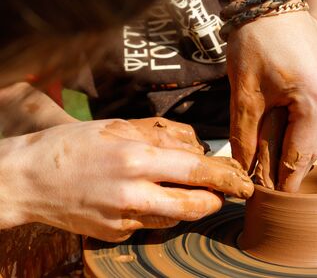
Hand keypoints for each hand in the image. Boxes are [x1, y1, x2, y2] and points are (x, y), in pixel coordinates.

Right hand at [1, 118, 252, 241]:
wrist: (28, 179)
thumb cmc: (73, 146)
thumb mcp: (117, 127)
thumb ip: (159, 136)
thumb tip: (194, 148)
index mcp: (135, 159)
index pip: (195, 171)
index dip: (225, 177)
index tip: (242, 181)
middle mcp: (132, 193)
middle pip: (194, 205)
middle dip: (218, 200)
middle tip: (228, 193)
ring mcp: (123, 218)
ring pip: (176, 218)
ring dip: (192, 206)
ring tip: (193, 193)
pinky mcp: (115, 234)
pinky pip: (151, 224)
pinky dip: (161, 212)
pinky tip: (150, 197)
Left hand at [227, 12, 316, 191]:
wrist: (270, 3)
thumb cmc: (254, 43)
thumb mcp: (244, 94)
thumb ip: (245, 136)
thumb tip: (244, 170)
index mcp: (316, 101)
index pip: (301, 157)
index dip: (287, 182)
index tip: (277, 199)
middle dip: (297, 166)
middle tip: (273, 175)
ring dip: (311, 147)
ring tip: (284, 148)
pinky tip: (298, 124)